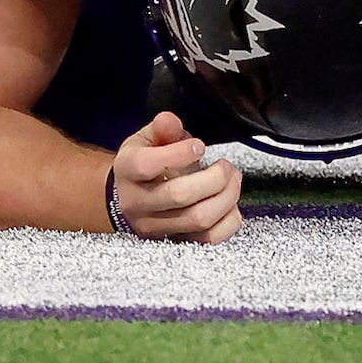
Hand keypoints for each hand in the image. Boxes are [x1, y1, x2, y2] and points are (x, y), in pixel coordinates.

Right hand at [113, 111, 243, 242]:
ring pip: (198, 219)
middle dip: (214, 177)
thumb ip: (161, 128)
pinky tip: (230, 204)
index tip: (200, 146)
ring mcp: (155, 227)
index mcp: (127, 170)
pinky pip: (209, 239)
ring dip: (226, 197)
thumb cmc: (143, 165)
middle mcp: (137, 203)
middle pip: (179, 195)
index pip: (147, 165)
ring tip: (233, 180)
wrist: (128, 199)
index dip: (179, 154)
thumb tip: (169, 120)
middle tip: (226, 166)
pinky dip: (229, 221)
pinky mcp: (175, 242)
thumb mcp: (145, 140)